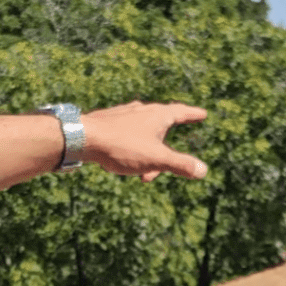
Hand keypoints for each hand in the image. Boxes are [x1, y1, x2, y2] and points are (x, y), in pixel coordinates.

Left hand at [82, 101, 207, 181]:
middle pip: (161, 127)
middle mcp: (141, 111)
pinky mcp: (107, 122)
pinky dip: (132, 150)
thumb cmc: (121, 146)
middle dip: (165, 150)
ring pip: (143, 135)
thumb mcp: (156, 159)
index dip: (193, 114)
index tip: (202, 114)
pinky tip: (124, 161)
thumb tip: (203, 170)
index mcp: (157, 115)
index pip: (180, 112)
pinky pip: (126, 136)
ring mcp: (123, 115)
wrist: (82, 138)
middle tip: (163, 169)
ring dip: (147, 155)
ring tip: (143, 175)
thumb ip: (181, 165)